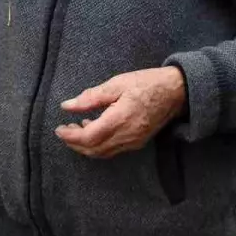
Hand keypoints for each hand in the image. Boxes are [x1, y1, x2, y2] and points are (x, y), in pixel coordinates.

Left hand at [55, 68, 186, 157]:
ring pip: (103, 153)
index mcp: (120, 120)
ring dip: (86, 146)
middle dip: (75, 144)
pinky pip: (113, 150)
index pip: (88, 138)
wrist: (176, 92)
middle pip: (93, 150)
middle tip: (64, 130)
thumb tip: (67, 106)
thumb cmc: (147, 83)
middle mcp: (126, 136)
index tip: (58, 129)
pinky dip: (99, 145)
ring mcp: (133, 142)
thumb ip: (91, 97)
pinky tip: (95, 129)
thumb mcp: (117, 84)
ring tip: (76, 128)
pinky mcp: (138, 142)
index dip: (70, 136)